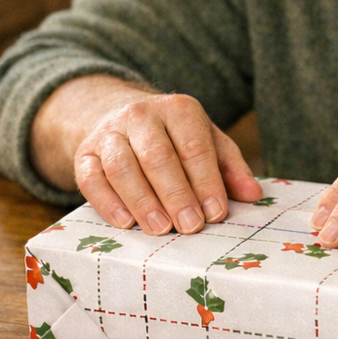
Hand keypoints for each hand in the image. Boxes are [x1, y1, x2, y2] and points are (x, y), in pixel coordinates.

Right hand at [74, 94, 263, 235]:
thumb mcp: (207, 142)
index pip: (193, 145)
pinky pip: (90, 178)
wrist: (121, 120)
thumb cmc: (174, 139)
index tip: (215, 213)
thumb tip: (253, 194)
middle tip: (190, 226)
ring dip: (142, 201)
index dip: (206, 181)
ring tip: (160, 229)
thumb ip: (229, 167)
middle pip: (157, 156)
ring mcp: (108, 133)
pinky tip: (125, 223)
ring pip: (122, 167)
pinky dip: (107, 203)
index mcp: (178, 109)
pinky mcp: (84, 154)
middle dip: (175, 194)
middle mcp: (140, 115)